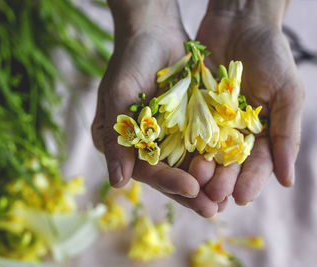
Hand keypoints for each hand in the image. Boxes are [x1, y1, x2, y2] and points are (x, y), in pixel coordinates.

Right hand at [92, 0, 222, 216]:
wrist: (155, 32)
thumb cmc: (130, 60)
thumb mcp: (118, 96)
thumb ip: (118, 139)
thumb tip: (117, 183)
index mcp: (118, 142)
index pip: (142, 168)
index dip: (166, 181)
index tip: (190, 189)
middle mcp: (140, 144)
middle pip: (164, 173)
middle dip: (188, 191)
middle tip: (211, 209)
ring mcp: (162, 136)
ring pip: (183, 166)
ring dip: (203, 183)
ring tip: (223, 200)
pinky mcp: (182, 127)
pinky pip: (197, 147)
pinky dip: (211, 160)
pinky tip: (228, 173)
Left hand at [195, 0, 304, 204]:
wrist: (239, 22)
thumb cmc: (270, 55)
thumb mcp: (286, 92)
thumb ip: (287, 134)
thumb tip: (287, 182)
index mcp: (261, 132)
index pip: (257, 164)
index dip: (250, 181)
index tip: (241, 197)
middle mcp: (234, 132)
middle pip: (227, 164)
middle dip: (221, 180)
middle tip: (212, 194)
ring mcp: (210, 122)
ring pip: (204, 153)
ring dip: (199, 169)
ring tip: (194, 182)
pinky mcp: (189, 110)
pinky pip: (184, 131)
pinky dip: (181, 146)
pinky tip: (175, 161)